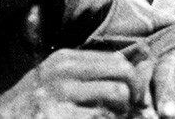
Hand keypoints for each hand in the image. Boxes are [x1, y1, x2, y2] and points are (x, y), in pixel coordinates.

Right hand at [0, 49, 141, 117]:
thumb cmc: (30, 110)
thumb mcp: (56, 82)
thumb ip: (91, 74)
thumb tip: (144, 62)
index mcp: (64, 60)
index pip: (117, 60)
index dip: (132, 80)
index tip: (132, 98)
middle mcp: (62, 71)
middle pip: (122, 74)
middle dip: (131, 96)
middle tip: (125, 112)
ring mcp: (57, 95)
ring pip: (115, 96)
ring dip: (119, 114)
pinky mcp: (57, 116)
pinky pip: (100, 117)